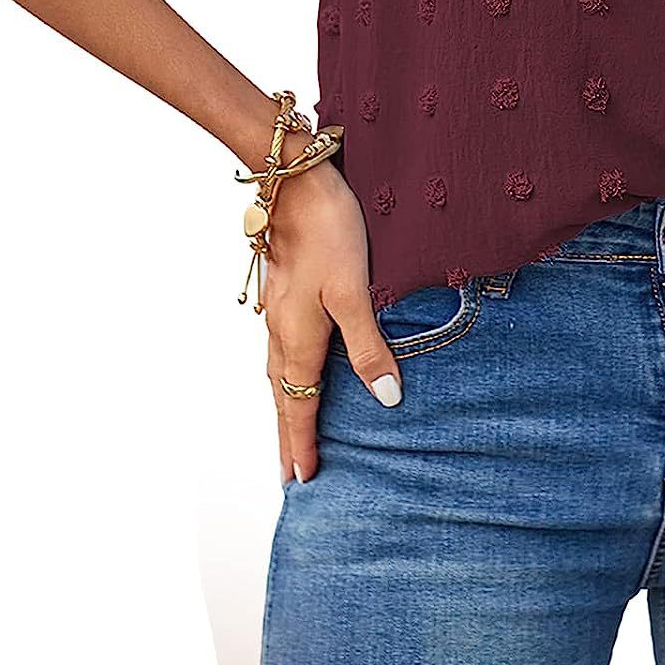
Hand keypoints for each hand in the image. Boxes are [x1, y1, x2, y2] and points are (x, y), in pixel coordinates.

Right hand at [261, 159, 401, 484]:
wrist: (296, 183)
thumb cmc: (330, 233)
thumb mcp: (355, 292)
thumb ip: (369, 347)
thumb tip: (386, 400)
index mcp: (298, 339)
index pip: (300, 405)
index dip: (303, 444)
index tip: (304, 480)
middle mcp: (281, 332)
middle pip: (282, 397)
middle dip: (288, 436)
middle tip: (289, 476)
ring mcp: (279, 312)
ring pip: (278, 374)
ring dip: (284, 408)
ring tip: (291, 434)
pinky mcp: (285, 293)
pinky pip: (281, 350)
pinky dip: (286, 377)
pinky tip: (294, 371)